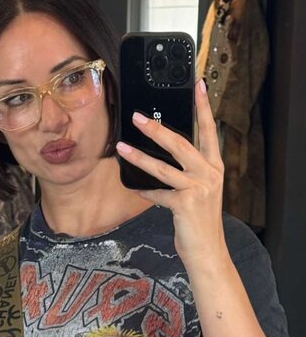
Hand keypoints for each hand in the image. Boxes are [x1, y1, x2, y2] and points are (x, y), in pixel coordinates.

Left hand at [115, 79, 225, 268]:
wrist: (208, 251)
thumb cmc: (200, 222)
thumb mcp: (200, 192)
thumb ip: (188, 173)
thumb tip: (164, 157)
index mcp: (214, 167)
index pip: (209, 130)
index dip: (204, 107)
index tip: (199, 85)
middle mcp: (209, 173)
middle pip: (180, 142)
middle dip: (157, 128)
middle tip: (137, 116)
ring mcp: (198, 188)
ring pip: (163, 166)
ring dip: (139, 156)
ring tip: (121, 146)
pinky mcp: (185, 204)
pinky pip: (158, 193)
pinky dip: (145, 191)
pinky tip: (135, 188)